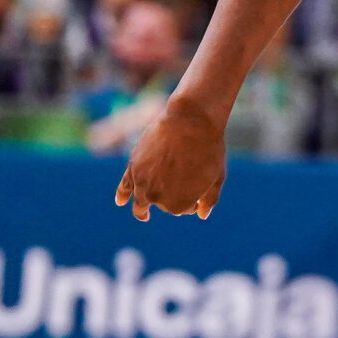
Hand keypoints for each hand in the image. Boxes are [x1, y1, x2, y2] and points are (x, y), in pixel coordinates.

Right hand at [115, 97, 228, 220]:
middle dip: (172, 197)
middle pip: (164, 204)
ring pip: (141, 202)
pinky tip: (120, 202)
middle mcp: (157, 198)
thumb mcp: (216, 178)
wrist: (191, 122)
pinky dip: (122, 195)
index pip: (184, 209)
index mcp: (179, 205)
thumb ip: (209, 200)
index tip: (200, 186)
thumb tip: (201, 215)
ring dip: (142, 209)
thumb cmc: (208, 150)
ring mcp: (142, 183)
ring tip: (143, 215)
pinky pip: (124, 186)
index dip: (192, 200)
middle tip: (183, 181)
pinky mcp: (133, 166)